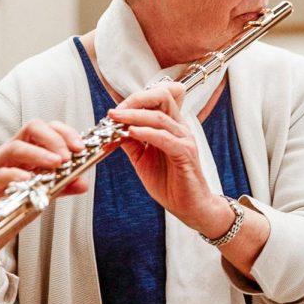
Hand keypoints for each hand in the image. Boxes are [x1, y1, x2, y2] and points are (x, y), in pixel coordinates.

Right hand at [0, 119, 86, 299]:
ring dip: (38, 153)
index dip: (65, 133)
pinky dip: (13, 175)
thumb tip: (83, 182)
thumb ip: (63, 185)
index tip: (80, 148)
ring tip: (56, 164)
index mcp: (28, 149)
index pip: (47, 128)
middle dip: (53, 139)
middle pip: (31, 128)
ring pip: (15, 147)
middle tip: (68, 157)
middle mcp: (11, 152)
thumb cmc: (15, 204)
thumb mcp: (45, 192)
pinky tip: (29, 180)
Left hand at [109, 82, 232, 233]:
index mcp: (171, 126)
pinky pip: (165, 138)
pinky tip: (131, 133)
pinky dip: (147, 133)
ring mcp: (184, 139)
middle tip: (115, 110)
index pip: (158, 98)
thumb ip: (132, 143)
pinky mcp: (185, 154)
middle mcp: (180, 128)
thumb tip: (114, 129)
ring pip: (160, 116)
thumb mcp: (143, 159)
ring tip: (116, 118)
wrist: (190, 206)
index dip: (135, 99)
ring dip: (134, 115)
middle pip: (162, 97)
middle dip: (135, 100)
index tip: (115, 110)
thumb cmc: (170, 183)